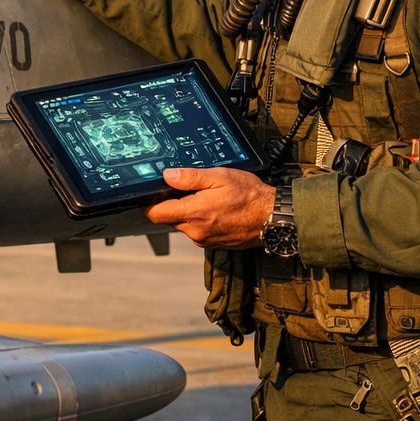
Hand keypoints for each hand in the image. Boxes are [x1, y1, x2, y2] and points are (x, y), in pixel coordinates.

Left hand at [143, 167, 275, 248]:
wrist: (272, 218)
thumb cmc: (249, 196)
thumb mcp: (220, 177)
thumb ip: (190, 177)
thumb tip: (168, 176)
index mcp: (194, 213)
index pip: (156, 214)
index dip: (148, 203)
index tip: (149, 194)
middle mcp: (195, 232)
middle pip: (168, 219)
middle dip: (170, 204)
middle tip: (183, 189)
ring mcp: (204, 240)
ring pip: (183, 225)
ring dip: (186, 212)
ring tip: (204, 197)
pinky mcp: (212, 244)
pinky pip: (196, 231)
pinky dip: (199, 220)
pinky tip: (213, 209)